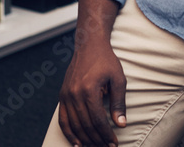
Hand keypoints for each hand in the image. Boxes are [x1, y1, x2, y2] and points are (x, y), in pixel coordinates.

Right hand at [58, 0, 126, 146]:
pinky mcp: (62, 95)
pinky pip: (63, 119)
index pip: (98, 120)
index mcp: (89, 90)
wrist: (88, 45)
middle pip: (85, 125)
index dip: (106, 134)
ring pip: (73, 125)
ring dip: (84, 140)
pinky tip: (76, 143)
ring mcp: (66, 95)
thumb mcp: (118, 79)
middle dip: (97, 140)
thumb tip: (121, 124)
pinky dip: (69, 133)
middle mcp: (74, 94)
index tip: (114, 143)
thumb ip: (119, 102)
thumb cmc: (106, 60)